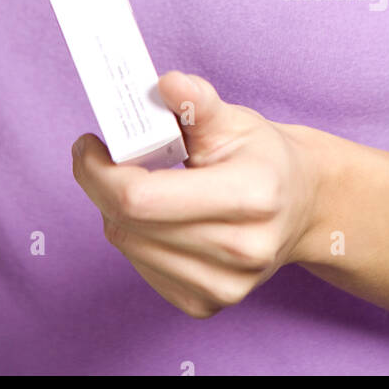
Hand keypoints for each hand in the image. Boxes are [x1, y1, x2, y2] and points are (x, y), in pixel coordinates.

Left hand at [71, 71, 320, 317]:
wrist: (299, 207)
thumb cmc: (262, 157)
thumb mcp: (234, 120)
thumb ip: (197, 102)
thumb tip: (166, 83)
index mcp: (251, 196)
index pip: (143, 198)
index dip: (100, 171)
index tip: (88, 144)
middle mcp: (242, 250)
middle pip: (129, 223)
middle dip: (99, 183)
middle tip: (98, 154)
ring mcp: (225, 287)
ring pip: (128, 245)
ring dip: (113, 208)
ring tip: (130, 179)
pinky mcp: (207, 304)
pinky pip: (140, 266)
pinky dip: (132, 234)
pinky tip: (149, 212)